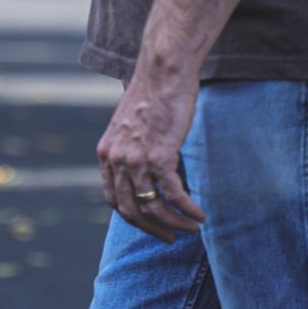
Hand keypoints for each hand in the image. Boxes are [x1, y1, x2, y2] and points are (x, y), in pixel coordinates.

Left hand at [97, 70, 206, 240]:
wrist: (164, 71)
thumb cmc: (154, 94)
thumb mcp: (131, 126)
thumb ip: (131, 149)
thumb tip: (144, 169)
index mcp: (106, 152)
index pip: (113, 199)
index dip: (132, 217)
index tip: (150, 225)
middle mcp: (116, 159)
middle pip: (130, 210)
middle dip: (152, 228)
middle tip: (171, 237)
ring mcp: (136, 159)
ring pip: (153, 207)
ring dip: (174, 223)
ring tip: (191, 229)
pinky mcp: (159, 156)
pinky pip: (174, 195)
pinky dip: (188, 210)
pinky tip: (201, 215)